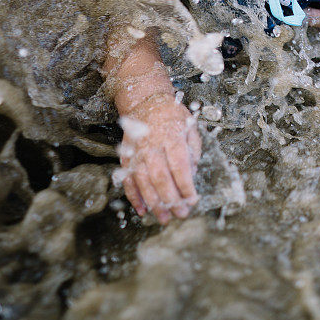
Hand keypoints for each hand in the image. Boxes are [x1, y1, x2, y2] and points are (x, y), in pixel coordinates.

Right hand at [119, 95, 201, 223]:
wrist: (145, 101)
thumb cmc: (172, 115)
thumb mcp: (190, 125)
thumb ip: (193, 149)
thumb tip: (192, 174)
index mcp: (172, 135)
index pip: (179, 164)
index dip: (185, 185)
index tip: (193, 200)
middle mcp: (152, 144)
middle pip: (160, 176)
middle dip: (171, 199)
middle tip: (180, 214)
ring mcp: (137, 151)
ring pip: (143, 181)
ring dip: (154, 202)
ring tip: (164, 218)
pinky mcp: (126, 156)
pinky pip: (128, 179)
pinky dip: (134, 197)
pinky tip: (142, 210)